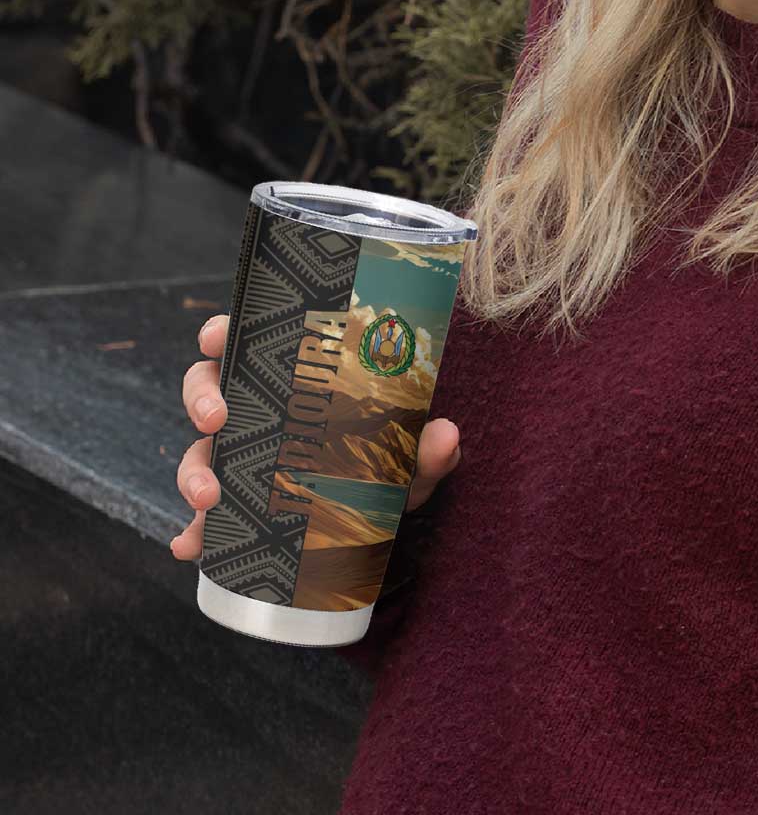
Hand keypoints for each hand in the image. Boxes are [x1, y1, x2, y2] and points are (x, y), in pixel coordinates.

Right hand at [169, 313, 461, 559]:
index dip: (222, 332)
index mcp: (291, 380)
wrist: (382, 519)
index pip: (247, 341)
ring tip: (207, 498)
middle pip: (207, 388)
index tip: (216, 337)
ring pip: (198, 450)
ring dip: (193, 470)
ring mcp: (242, 458)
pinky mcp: (237, 505)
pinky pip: (204, 516)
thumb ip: (426, 449)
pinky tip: (190, 546)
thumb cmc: (388, 467)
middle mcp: (258, 411)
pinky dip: (193, 531)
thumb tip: (447, 435)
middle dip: (202, 400)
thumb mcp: (408, 459)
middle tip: (217, 419)